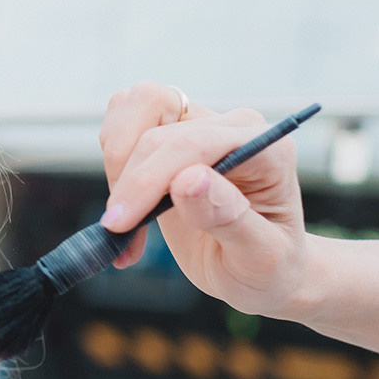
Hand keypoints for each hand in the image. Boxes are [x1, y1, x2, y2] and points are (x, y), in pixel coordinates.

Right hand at [96, 84, 313, 319]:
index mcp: (266, 150)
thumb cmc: (265, 266)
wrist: (257, 269)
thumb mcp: (258, 257)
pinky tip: (127, 205)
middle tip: (120, 232)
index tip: (122, 221)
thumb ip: (228, 217)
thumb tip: (189, 179)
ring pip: (133, 109)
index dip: (150, 178)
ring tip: (128, 220)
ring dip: (116, 166)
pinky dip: (112, 163)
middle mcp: (232, 127)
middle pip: (157, 132)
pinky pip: (123, 118)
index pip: (196, 143)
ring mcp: (200, 122)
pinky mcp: (171, 128)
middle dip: (130, 183)